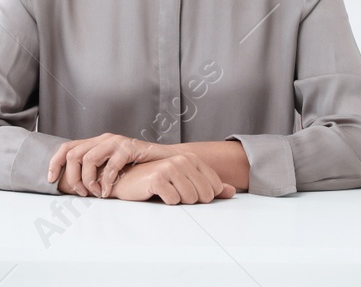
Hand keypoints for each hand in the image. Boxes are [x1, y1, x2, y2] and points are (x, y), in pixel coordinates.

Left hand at [47, 133, 169, 197]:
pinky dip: (106, 182)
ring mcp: (116, 142)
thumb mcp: (110, 167)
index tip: (50, 180)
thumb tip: (72, 186)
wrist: (164, 160)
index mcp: (95, 143)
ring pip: (88, 159)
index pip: (66, 148)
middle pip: (74, 155)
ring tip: (94, 193)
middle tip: (81, 193)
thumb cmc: (136, 167)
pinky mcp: (129, 147)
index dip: (55, 163)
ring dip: (88, 180)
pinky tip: (107, 192)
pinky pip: (110, 165)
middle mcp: (103, 139)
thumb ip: (95, 171)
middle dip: (72, 178)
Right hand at [109, 153, 236, 204]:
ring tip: (166, 193)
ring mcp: (170, 167)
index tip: (187, 191)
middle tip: (175, 194)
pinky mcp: (157, 178)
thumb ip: (210, 186)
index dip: (203, 196)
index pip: (214, 187)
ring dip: (178, 201)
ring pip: (190, 199)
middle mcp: (182, 160)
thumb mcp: (186, 182)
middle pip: (204, 195)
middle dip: (192, 200)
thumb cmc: (157, 181)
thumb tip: (232, 191)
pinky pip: (174, 200)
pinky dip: (167, 202)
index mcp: (192, 159)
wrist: (128, 180)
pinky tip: (157, 194)